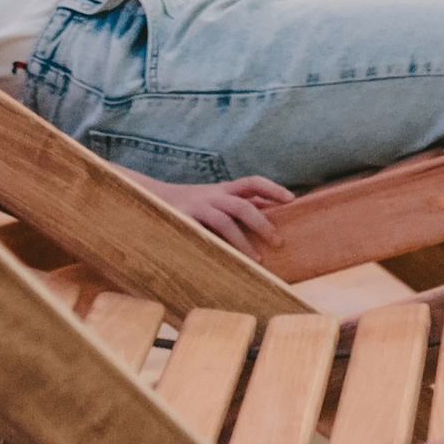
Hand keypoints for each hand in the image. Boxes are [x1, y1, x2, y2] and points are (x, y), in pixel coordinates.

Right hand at [143, 174, 294, 247]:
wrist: (152, 198)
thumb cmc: (193, 204)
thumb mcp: (218, 200)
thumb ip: (242, 203)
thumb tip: (273, 208)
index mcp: (224, 190)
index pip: (252, 182)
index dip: (272, 188)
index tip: (291, 199)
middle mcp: (212, 196)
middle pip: (242, 205)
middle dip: (262, 224)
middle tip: (279, 242)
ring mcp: (198, 208)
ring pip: (225, 222)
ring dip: (243, 242)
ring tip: (257, 260)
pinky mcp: (184, 221)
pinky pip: (204, 235)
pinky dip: (217, 248)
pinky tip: (226, 261)